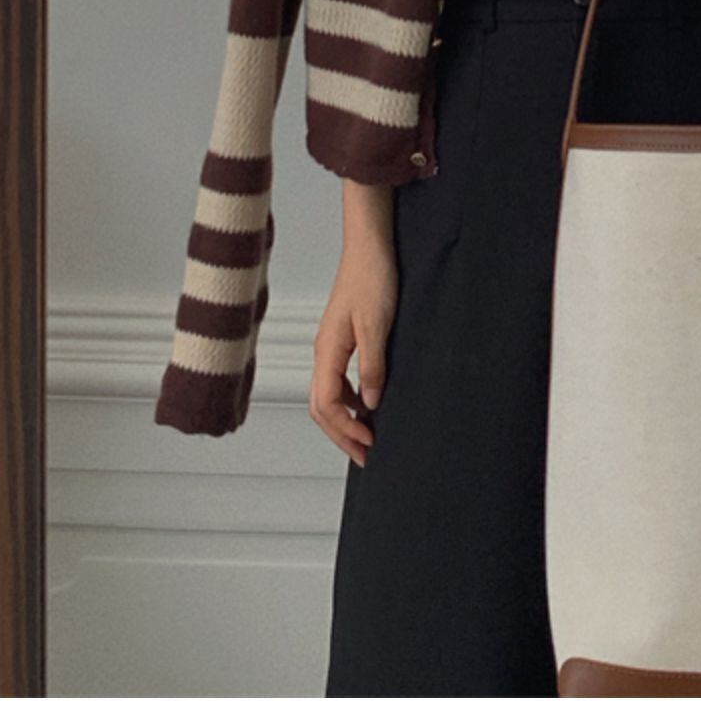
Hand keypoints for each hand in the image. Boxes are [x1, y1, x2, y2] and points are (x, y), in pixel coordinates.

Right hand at [309, 237, 397, 465]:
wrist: (370, 245)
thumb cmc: (373, 277)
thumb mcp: (377, 325)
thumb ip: (372, 366)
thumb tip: (371, 404)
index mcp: (327, 351)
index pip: (326, 406)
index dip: (345, 431)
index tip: (368, 446)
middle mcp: (324, 351)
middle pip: (322, 407)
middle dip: (342, 435)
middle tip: (366, 455)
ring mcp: (332, 345)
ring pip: (329, 395)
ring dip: (346, 419)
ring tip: (368, 435)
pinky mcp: (343, 337)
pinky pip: (339, 379)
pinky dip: (351, 399)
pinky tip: (369, 402)